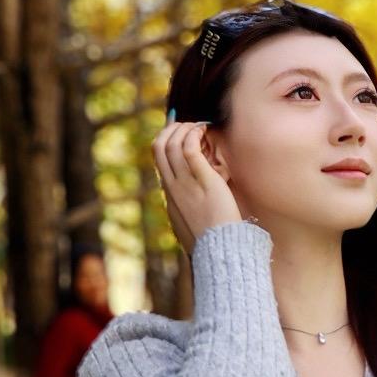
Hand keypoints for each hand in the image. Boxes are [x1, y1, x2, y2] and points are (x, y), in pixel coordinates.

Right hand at [152, 119, 243, 252]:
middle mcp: (172, 186)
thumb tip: (189, 210)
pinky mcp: (202, 179)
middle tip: (188, 125)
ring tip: (199, 126)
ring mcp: (185, 182)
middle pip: (158, 147)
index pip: (159, 160)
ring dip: (184, 128)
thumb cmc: (210, 240)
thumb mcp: (190, 224)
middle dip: (171, 129)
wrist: (218, 250)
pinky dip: (194, 133)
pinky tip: (205, 130)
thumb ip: (187, 212)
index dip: (167, 141)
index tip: (179, 132)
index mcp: (169, 195)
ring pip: (172, 143)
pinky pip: (190, 148)